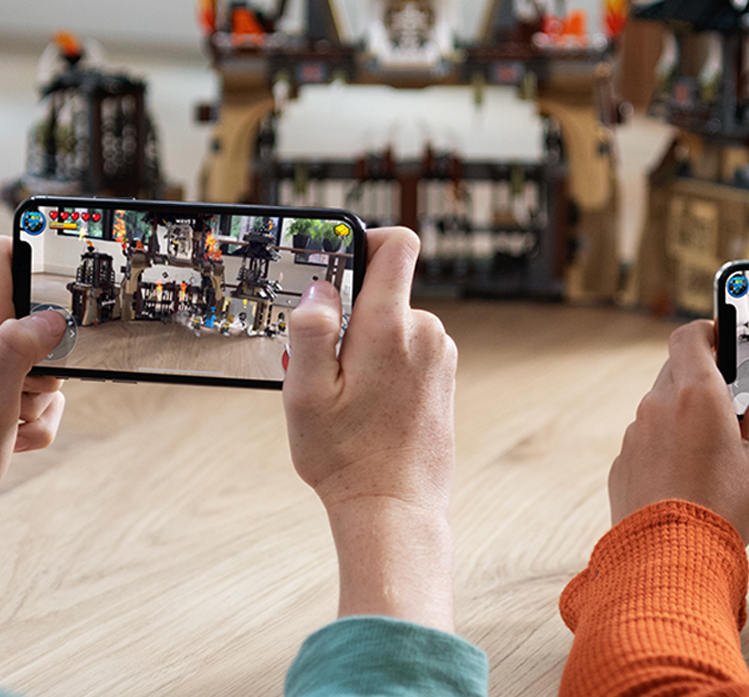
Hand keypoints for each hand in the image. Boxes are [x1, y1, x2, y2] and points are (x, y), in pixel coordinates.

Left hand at [0, 236, 65, 599]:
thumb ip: (19, 347)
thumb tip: (52, 317)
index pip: (5, 254)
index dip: (38, 257)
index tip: (66, 286)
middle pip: (42, 318)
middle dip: (52, 360)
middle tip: (24, 391)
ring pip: (47, 362)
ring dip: (42, 398)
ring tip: (12, 421)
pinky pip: (39, 393)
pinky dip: (35, 418)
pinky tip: (12, 437)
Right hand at [282, 227, 458, 630]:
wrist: (394, 509)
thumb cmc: (346, 457)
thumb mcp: (305, 393)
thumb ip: (311, 330)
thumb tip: (320, 289)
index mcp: (390, 326)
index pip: (397, 244)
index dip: (367, 239)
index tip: (338, 261)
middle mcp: (424, 332)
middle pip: (384, 291)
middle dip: (349, 315)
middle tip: (323, 365)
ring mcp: (439, 356)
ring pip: (393, 324)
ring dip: (365, 345)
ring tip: (344, 395)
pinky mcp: (443, 377)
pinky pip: (407, 350)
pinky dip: (384, 365)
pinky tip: (366, 406)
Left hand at [608, 320, 748, 543]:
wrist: (670, 557)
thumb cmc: (721, 510)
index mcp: (696, 394)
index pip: (689, 336)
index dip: (707, 331)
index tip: (721, 340)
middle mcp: (658, 406)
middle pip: (676, 372)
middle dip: (702, 383)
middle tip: (729, 411)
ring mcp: (635, 435)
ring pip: (661, 410)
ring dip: (683, 420)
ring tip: (710, 458)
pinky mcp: (622, 463)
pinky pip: (647, 442)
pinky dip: (665, 449)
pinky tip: (685, 481)